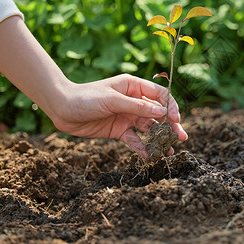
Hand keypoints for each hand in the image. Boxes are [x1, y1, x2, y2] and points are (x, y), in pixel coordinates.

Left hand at [0, 16, 186, 158]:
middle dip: (170, 125)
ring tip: (170, 152)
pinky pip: (134, 140)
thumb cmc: (86, 97)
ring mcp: (126, 116)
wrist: (61, 109)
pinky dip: (142, 148)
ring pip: (148, 128)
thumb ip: (136, 107)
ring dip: (159, 139)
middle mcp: (133, 101)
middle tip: (182, 138)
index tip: (175, 120)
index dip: (170, 106)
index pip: (159, 95)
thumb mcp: (112, 100)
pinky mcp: (119, 130)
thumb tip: (161, 113)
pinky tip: (149, 156)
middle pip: (157, 114)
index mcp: (133, 87)